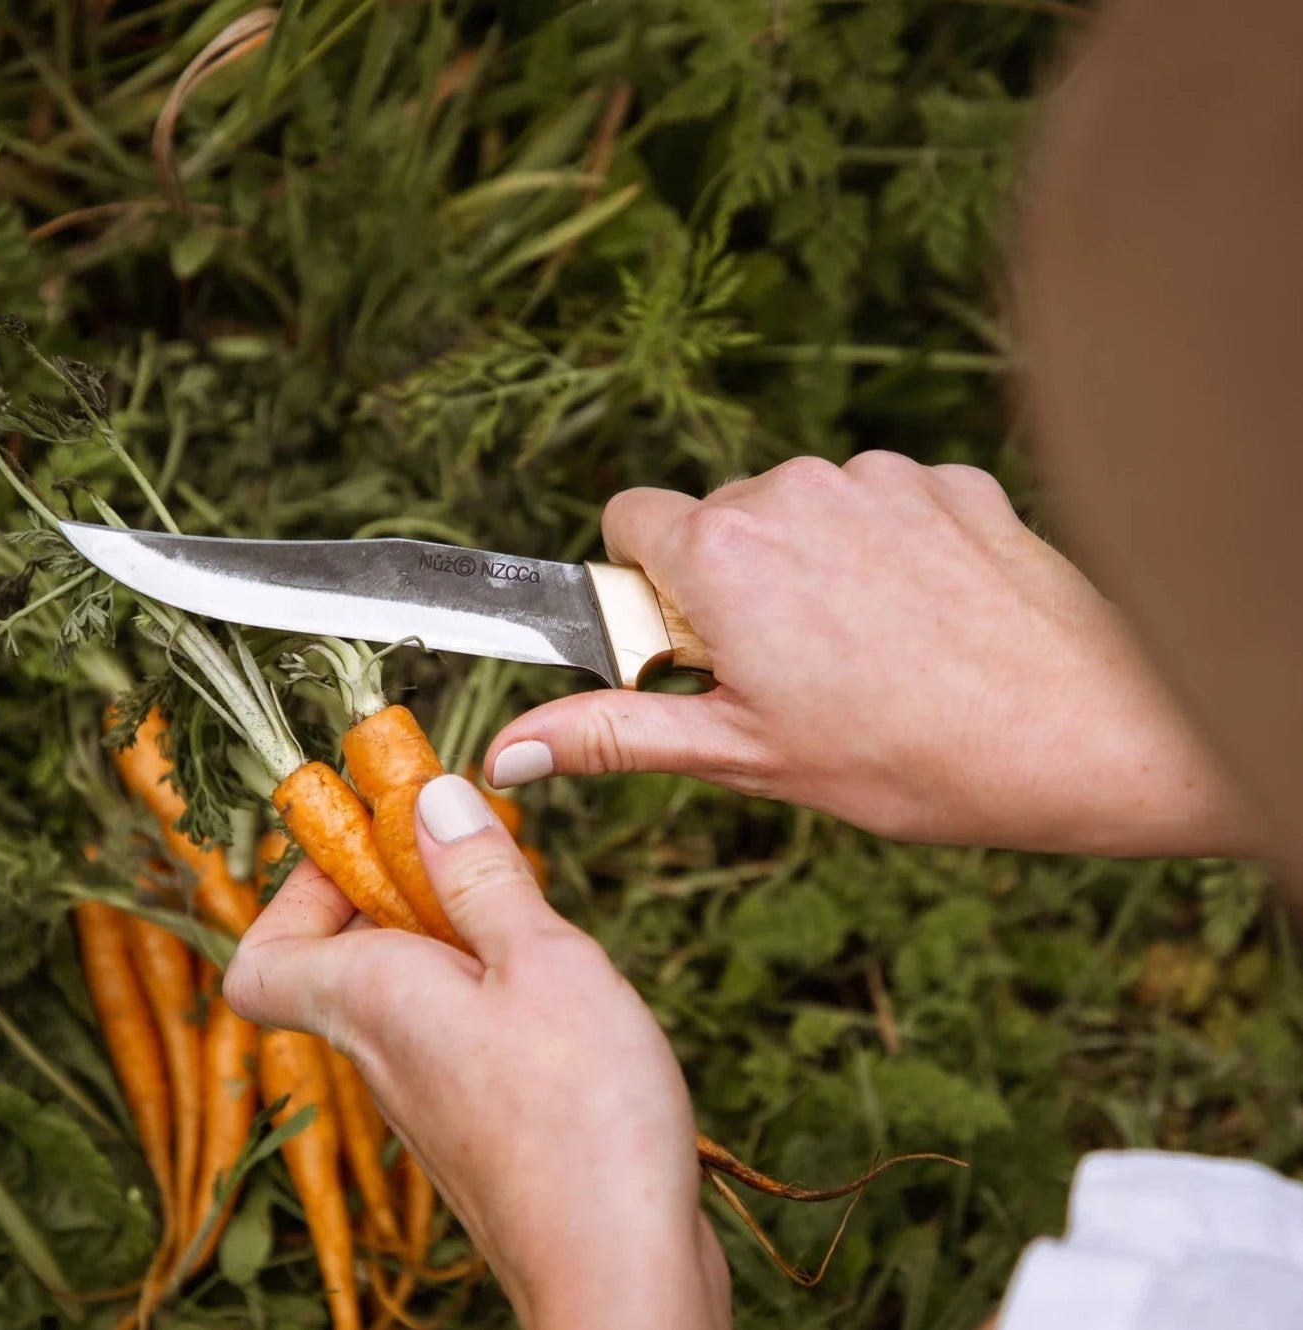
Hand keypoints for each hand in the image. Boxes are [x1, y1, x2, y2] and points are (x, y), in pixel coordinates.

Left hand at [224, 775, 729, 1329]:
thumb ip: (481, 877)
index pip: (263, 953)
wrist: (620, 1275)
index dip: (300, 889)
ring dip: (455, 934)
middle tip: (476, 851)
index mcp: (372, 1003)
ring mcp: (430, 1098)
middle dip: (400, 888)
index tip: (377, 842)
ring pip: (407, 992)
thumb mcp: (541, 959)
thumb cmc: (582, 1116)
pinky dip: (491, 989)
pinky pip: (455, 1033)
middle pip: (344, 958)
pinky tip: (560, 990)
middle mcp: (382, 1055)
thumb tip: (427, 796)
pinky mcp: (480, 1125)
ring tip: (531, 916)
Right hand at [486, 454, 1257, 857]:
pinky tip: (928, 621)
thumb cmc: (910, 758)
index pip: (627, 521)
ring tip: (869, 655)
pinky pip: (879, 502)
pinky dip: (882, 550)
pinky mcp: (946, 478)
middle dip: (728, 583)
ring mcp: (876, 476)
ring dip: (808, 567)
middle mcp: (790, 489)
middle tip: (789, 674)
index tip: (691, 644)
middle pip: (716, 519)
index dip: (645, 587)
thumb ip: (618, 733)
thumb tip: (512, 746)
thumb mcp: (746, 757)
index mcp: (721, 553)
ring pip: (801, 510)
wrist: (1087, 732)